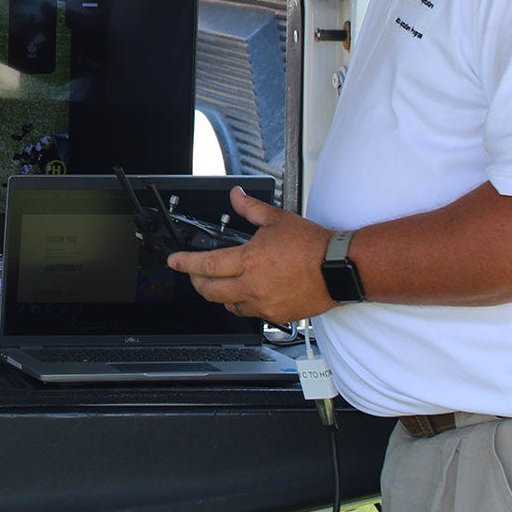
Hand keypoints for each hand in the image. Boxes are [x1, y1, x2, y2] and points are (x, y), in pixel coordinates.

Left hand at [166, 187, 336, 323]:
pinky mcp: (275, 315)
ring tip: (220, 284)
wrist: (338, 268)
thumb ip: (250, 208)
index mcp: (249, 261)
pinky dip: (242, 304)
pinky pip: (249, 314)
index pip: (206, 265)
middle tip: (193, 274)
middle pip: (210, 290)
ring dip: (219, 295)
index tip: (174, 262)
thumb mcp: (277, 219)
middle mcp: (252, 285)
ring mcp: (263, 303)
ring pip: (228, 305)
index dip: (185, 263)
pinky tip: (246, 294)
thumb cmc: (311, 245)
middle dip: (196, 282)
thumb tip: (236, 196)